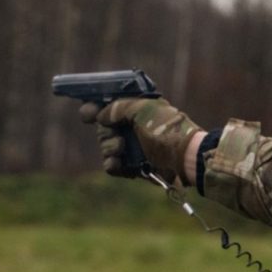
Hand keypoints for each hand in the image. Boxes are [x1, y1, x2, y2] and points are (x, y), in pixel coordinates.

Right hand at [78, 97, 204, 182]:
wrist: (185, 160)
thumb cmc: (167, 131)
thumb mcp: (143, 110)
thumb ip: (118, 106)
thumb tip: (100, 115)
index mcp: (137, 108)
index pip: (109, 105)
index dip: (95, 107)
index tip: (86, 114)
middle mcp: (134, 126)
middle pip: (103, 127)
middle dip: (105, 131)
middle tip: (117, 135)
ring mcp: (133, 147)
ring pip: (105, 146)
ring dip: (110, 147)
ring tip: (122, 148)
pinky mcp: (133, 166)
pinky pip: (112, 165)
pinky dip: (113, 164)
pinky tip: (119, 162)